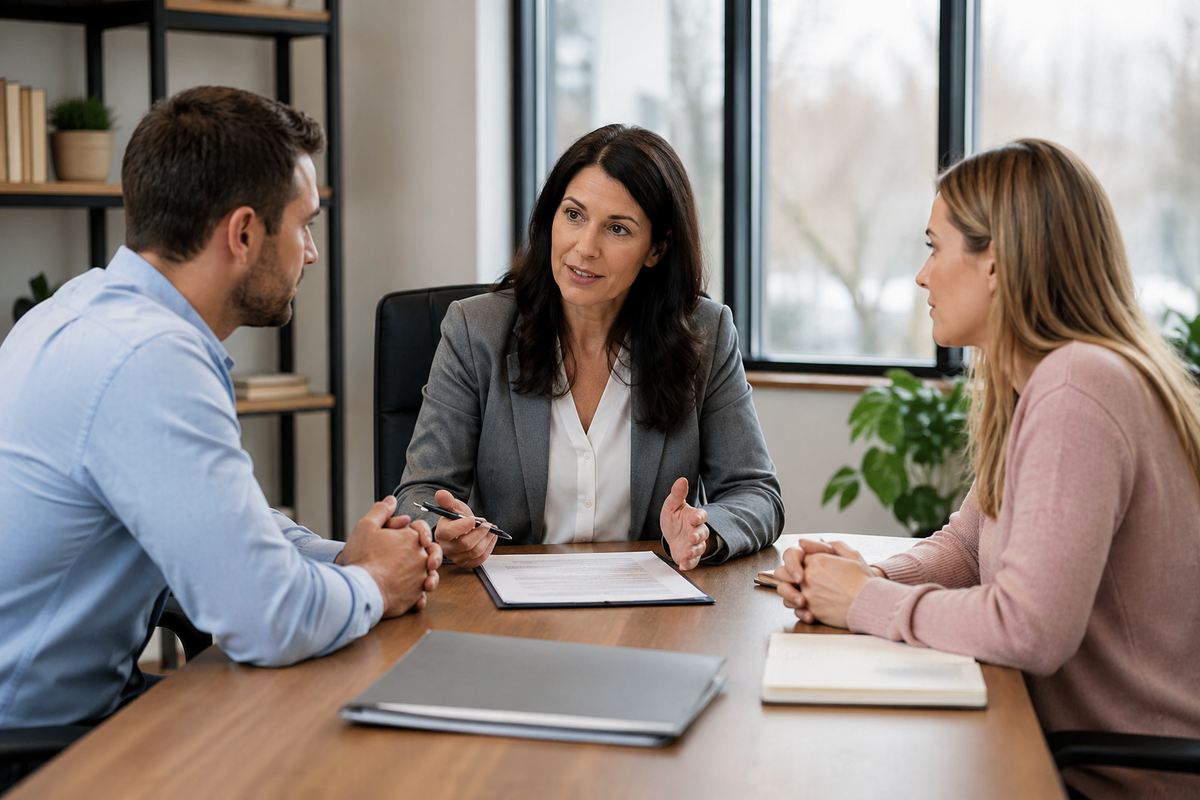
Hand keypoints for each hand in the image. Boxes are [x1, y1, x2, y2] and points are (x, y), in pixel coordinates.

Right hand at [337, 495, 442, 616]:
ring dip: (421, 574)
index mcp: (412, 538)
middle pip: (429, 551)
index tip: (406, 535)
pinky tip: (406, 592)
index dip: (415, 530)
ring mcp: (419, 577)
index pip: (422, 529)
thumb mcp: (366, 527)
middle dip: (422, 552)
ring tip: (407, 576)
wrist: (361, 588)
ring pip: (428, 573)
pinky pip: (421, 594)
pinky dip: (416, 594)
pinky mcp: (414, 596)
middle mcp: (421, 557)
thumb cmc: (362, 558)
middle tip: (408, 557)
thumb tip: (391, 501)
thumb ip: (381, 511)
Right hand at [431, 489, 497, 568]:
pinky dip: (489, 547)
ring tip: (491, 529)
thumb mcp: (452, 506)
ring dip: (487, 538)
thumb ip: (447, 500)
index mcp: (441, 533)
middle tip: (487, 523)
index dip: (464, 526)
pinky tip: (491, 537)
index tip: (474, 519)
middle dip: (481, 532)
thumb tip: (441, 493)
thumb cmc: (455, 518)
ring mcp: (456, 557)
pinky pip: (480, 559)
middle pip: (466, 544)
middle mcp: (446, 548)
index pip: (450, 532)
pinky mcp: (466, 563)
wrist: (461, 528)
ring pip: (475, 551)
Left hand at [660, 477, 708, 570]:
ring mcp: (694, 544)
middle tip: (692, 537)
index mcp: (694, 517)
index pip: (701, 516)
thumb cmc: (674, 519)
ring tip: (688, 551)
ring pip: (699, 548)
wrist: (671, 535)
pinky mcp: (690, 556)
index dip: (699, 517)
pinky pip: (692, 561)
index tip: (695, 518)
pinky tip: (683, 564)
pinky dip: (688, 563)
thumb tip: (681, 480)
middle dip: (698, 536)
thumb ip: (677, 494)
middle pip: (703, 533)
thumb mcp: (671, 506)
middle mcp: (697, 531)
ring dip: (695, 550)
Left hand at [777, 540, 882, 626]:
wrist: (871, 603)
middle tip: (797, 581)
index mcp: (816, 560)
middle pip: (781, 573)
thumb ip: (832, 545)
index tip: (804, 566)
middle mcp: (808, 576)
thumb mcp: (852, 555)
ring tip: (802, 596)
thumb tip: (813, 542)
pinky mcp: (811, 610)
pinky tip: (809, 609)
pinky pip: (794, 609)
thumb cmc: (863, 580)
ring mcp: (807, 593)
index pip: (792, 555)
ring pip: (784, 592)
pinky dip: (799, 609)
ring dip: (790, 593)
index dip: (796, 561)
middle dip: (786, 576)